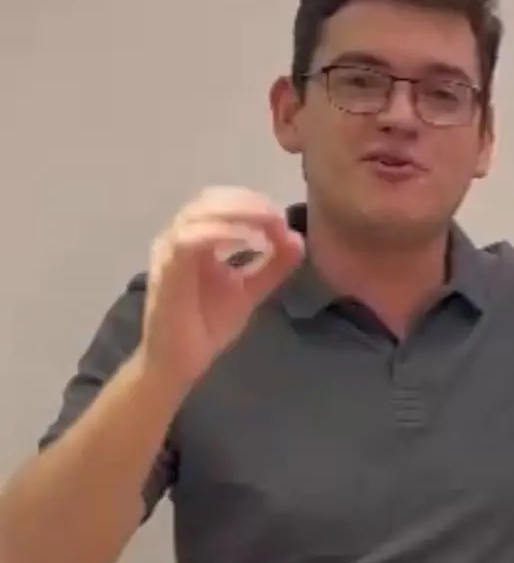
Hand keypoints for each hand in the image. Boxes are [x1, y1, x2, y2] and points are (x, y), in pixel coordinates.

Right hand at [139, 188, 304, 393]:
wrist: (178, 363)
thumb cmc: (206, 325)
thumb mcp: (250, 290)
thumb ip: (273, 266)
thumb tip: (297, 238)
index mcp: (195, 238)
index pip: (221, 202)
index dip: (253, 202)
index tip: (283, 219)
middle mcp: (178, 238)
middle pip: (210, 199)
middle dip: (249, 203)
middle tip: (279, 218)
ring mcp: (169, 252)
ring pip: (199, 213)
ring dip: (238, 213)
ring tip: (269, 225)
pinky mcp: (167, 271)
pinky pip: (189, 240)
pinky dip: (220, 233)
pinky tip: (249, 242)